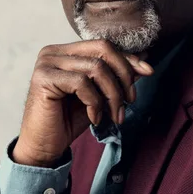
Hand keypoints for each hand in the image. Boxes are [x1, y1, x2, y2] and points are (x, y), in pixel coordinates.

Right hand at [12, 40, 153, 166]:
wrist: (45, 147)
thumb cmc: (69, 120)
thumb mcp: (100, 95)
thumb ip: (117, 76)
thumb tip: (144, 60)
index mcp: (66, 51)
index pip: (104, 46)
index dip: (129, 58)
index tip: (148, 72)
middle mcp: (54, 52)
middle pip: (103, 49)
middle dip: (123, 75)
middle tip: (129, 101)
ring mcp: (47, 63)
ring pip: (96, 68)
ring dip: (112, 95)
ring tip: (115, 115)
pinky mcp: (44, 78)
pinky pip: (82, 83)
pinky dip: (95, 103)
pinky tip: (94, 118)